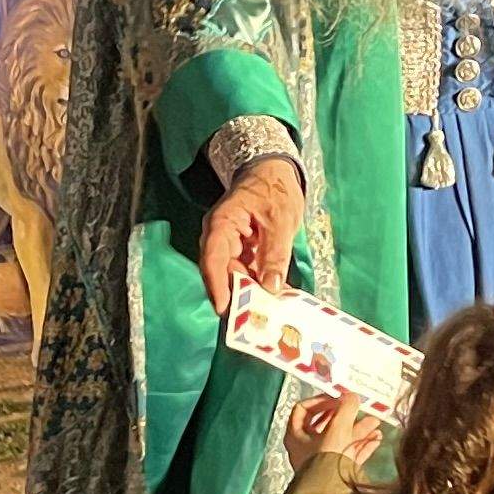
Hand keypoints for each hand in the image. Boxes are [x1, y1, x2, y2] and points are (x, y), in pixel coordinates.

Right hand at [198, 159, 303, 311]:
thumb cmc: (275, 189)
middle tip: (249, 321)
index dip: (217, 285)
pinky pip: (246, 272)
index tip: (224, 309)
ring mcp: (230, 246)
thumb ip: (275, 254)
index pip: (213, 258)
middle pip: (221, 272)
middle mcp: (220, 237)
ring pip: (234, 276)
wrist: (274, 172)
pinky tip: (271, 300)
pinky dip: (257, 285)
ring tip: (263, 316)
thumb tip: (271, 287)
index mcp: (222, 223)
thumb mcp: (281, 220)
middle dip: (235, 297)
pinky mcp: (242, 252)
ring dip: (248, 294)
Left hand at [286, 389, 386, 472]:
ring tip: (375, 422)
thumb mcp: (337, 428)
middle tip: (358, 408)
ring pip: (342, 439)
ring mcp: (323, 460)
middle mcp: (307, 448)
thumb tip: (352, 397)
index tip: (337, 399)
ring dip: (359, 429)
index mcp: (296, 435)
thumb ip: (346, 409)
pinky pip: (350, 454)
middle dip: (347, 415)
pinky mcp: (337, 471)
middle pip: (327, 424)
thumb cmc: (325, 460)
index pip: (303, 409)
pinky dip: (363, 445)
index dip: (320, 400)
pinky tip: (376, 438)